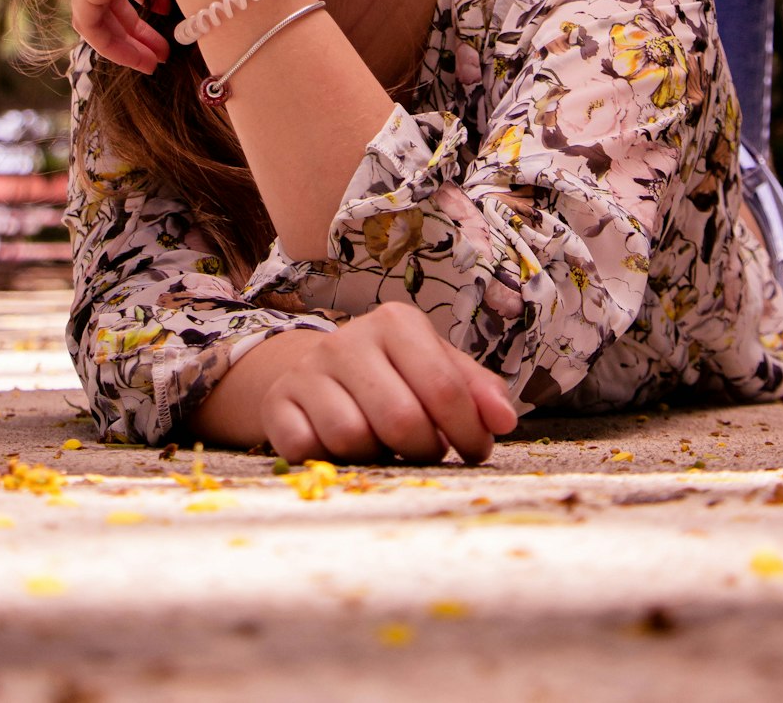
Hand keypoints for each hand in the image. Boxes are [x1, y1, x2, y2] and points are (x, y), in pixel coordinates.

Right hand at [259, 303, 517, 464]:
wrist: (315, 371)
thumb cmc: (392, 374)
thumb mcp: (437, 368)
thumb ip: (477, 391)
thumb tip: (504, 420)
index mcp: (397, 323)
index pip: (444, 387)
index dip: (468, 431)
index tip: (474, 452)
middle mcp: (349, 339)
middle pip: (401, 418)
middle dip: (424, 449)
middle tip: (428, 451)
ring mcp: (309, 369)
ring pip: (352, 437)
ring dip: (376, 455)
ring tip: (383, 445)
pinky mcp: (278, 403)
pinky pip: (306, 449)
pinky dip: (329, 460)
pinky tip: (341, 449)